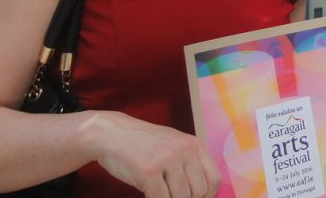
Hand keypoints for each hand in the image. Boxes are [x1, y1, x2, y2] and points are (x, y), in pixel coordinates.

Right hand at [81, 111, 218, 197]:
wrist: (111, 134)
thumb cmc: (143, 144)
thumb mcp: (173, 145)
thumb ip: (189, 163)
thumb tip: (203, 193)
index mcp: (194, 144)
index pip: (214, 178)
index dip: (207, 196)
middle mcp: (184, 150)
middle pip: (199, 192)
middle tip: (171, 196)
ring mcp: (166, 160)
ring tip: (158, 193)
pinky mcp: (148, 171)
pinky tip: (148, 195)